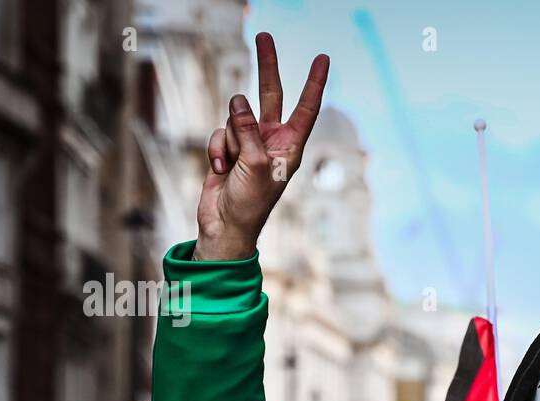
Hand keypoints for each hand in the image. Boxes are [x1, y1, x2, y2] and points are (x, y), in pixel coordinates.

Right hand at [193, 33, 328, 260]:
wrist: (225, 226)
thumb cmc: (249, 203)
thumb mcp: (255, 165)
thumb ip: (248, 130)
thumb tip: (239, 100)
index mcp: (291, 147)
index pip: (305, 108)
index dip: (314, 83)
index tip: (323, 58)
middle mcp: (273, 140)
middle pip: (270, 95)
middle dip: (267, 66)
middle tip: (264, 35)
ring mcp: (250, 143)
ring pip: (235, 118)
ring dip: (229, 141)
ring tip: (233, 166)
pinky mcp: (229, 148)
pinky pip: (218, 133)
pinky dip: (216, 150)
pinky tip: (220, 170)